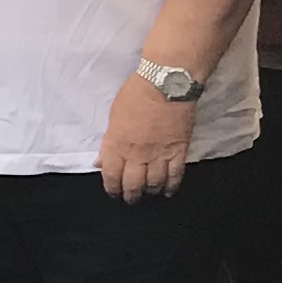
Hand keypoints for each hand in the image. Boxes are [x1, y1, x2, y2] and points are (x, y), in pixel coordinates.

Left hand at [99, 72, 196, 201]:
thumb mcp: (114, 116)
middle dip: (131, 195)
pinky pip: (175, 175)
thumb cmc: (136, 94)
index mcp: (116, 144)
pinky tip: (168, 191)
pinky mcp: (178, 151)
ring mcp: (159, 154)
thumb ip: (109, 141)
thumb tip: (102, 160)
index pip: (111, 175)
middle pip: (133, 184)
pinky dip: (171, 186)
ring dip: (150, 191)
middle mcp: (136, 154)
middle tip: (131, 199)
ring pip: (154, 183)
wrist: (166, 83)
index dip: (112, 188)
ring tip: (149, 194)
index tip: (113, 192)